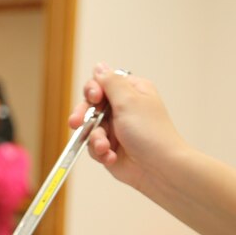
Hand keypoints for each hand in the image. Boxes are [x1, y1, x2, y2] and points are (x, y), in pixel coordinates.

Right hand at [68, 63, 187, 191]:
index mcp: (131, 92)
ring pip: (90, 128)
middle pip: (91, 105)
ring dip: (95, 139)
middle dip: (84, 116)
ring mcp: (115, 129)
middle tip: (77, 123)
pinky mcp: (110, 148)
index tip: (94, 98)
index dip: (93, 90)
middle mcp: (122, 108)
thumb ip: (110, 83)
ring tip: (105, 147)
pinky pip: (94, 146)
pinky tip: (111, 157)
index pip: (102, 83)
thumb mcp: (129, 101)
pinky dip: (100, 152)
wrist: (158, 167)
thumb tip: (99, 66)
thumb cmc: (150, 133)